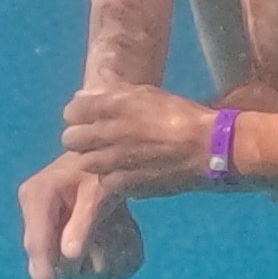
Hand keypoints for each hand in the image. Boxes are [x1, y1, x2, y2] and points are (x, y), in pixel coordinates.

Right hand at [18, 159, 148, 278]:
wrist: (102, 156)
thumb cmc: (102, 171)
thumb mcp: (98, 194)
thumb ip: (84, 224)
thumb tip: (68, 256)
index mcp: (38, 194)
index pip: (37, 241)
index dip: (44, 269)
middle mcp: (32, 202)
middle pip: (39, 249)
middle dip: (53, 269)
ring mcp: (37, 211)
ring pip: (46, 250)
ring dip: (64, 262)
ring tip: (92, 259)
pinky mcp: (45, 217)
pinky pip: (50, 245)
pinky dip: (64, 257)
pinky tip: (73, 265)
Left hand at [59, 83, 220, 197]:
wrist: (207, 147)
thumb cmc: (179, 115)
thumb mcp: (145, 94)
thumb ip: (111, 95)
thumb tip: (82, 98)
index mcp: (113, 105)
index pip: (71, 110)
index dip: (79, 115)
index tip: (90, 119)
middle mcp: (108, 132)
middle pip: (70, 138)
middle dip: (81, 138)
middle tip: (98, 140)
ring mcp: (114, 160)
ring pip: (84, 162)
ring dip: (95, 159)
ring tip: (113, 157)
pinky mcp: (125, 184)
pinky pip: (104, 182)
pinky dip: (113, 178)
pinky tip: (128, 172)